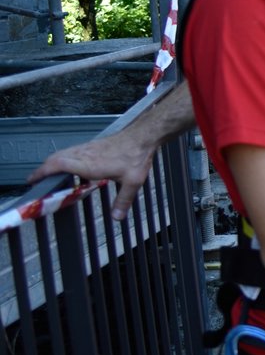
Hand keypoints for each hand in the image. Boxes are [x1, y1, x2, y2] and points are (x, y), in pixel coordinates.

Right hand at [29, 132, 155, 221]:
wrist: (142, 137)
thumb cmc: (136, 157)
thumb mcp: (132, 182)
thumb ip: (123, 201)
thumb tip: (117, 217)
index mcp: (88, 164)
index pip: (57, 165)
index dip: (41, 172)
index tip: (31, 180)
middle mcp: (84, 155)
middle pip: (55, 159)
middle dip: (42, 170)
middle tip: (34, 180)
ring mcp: (87, 148)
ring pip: (62, 154)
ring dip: (52, 164)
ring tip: (47, 175)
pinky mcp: (92, 146)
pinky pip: (71, 152)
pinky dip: (63, 159)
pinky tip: (69, 168)